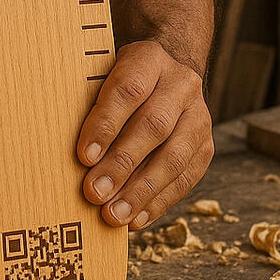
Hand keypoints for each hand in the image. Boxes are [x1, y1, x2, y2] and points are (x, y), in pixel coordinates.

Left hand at [76, 40, 212, 229]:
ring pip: (175, 156)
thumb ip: (90, 103)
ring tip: (115, 215)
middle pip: (154, 126)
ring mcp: (199, 116)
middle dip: (122, 164)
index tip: (84, 156)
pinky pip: (187, 177)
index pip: (129, 90)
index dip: (106, 124)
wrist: (168, 68)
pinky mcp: (206, 144)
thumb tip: (73, 154)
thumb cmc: (122, 80)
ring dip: (142, 191)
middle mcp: (180, 85)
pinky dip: (160, 201)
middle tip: (95, 193)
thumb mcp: (104, 74)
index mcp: (149, 60)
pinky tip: (137, 219)